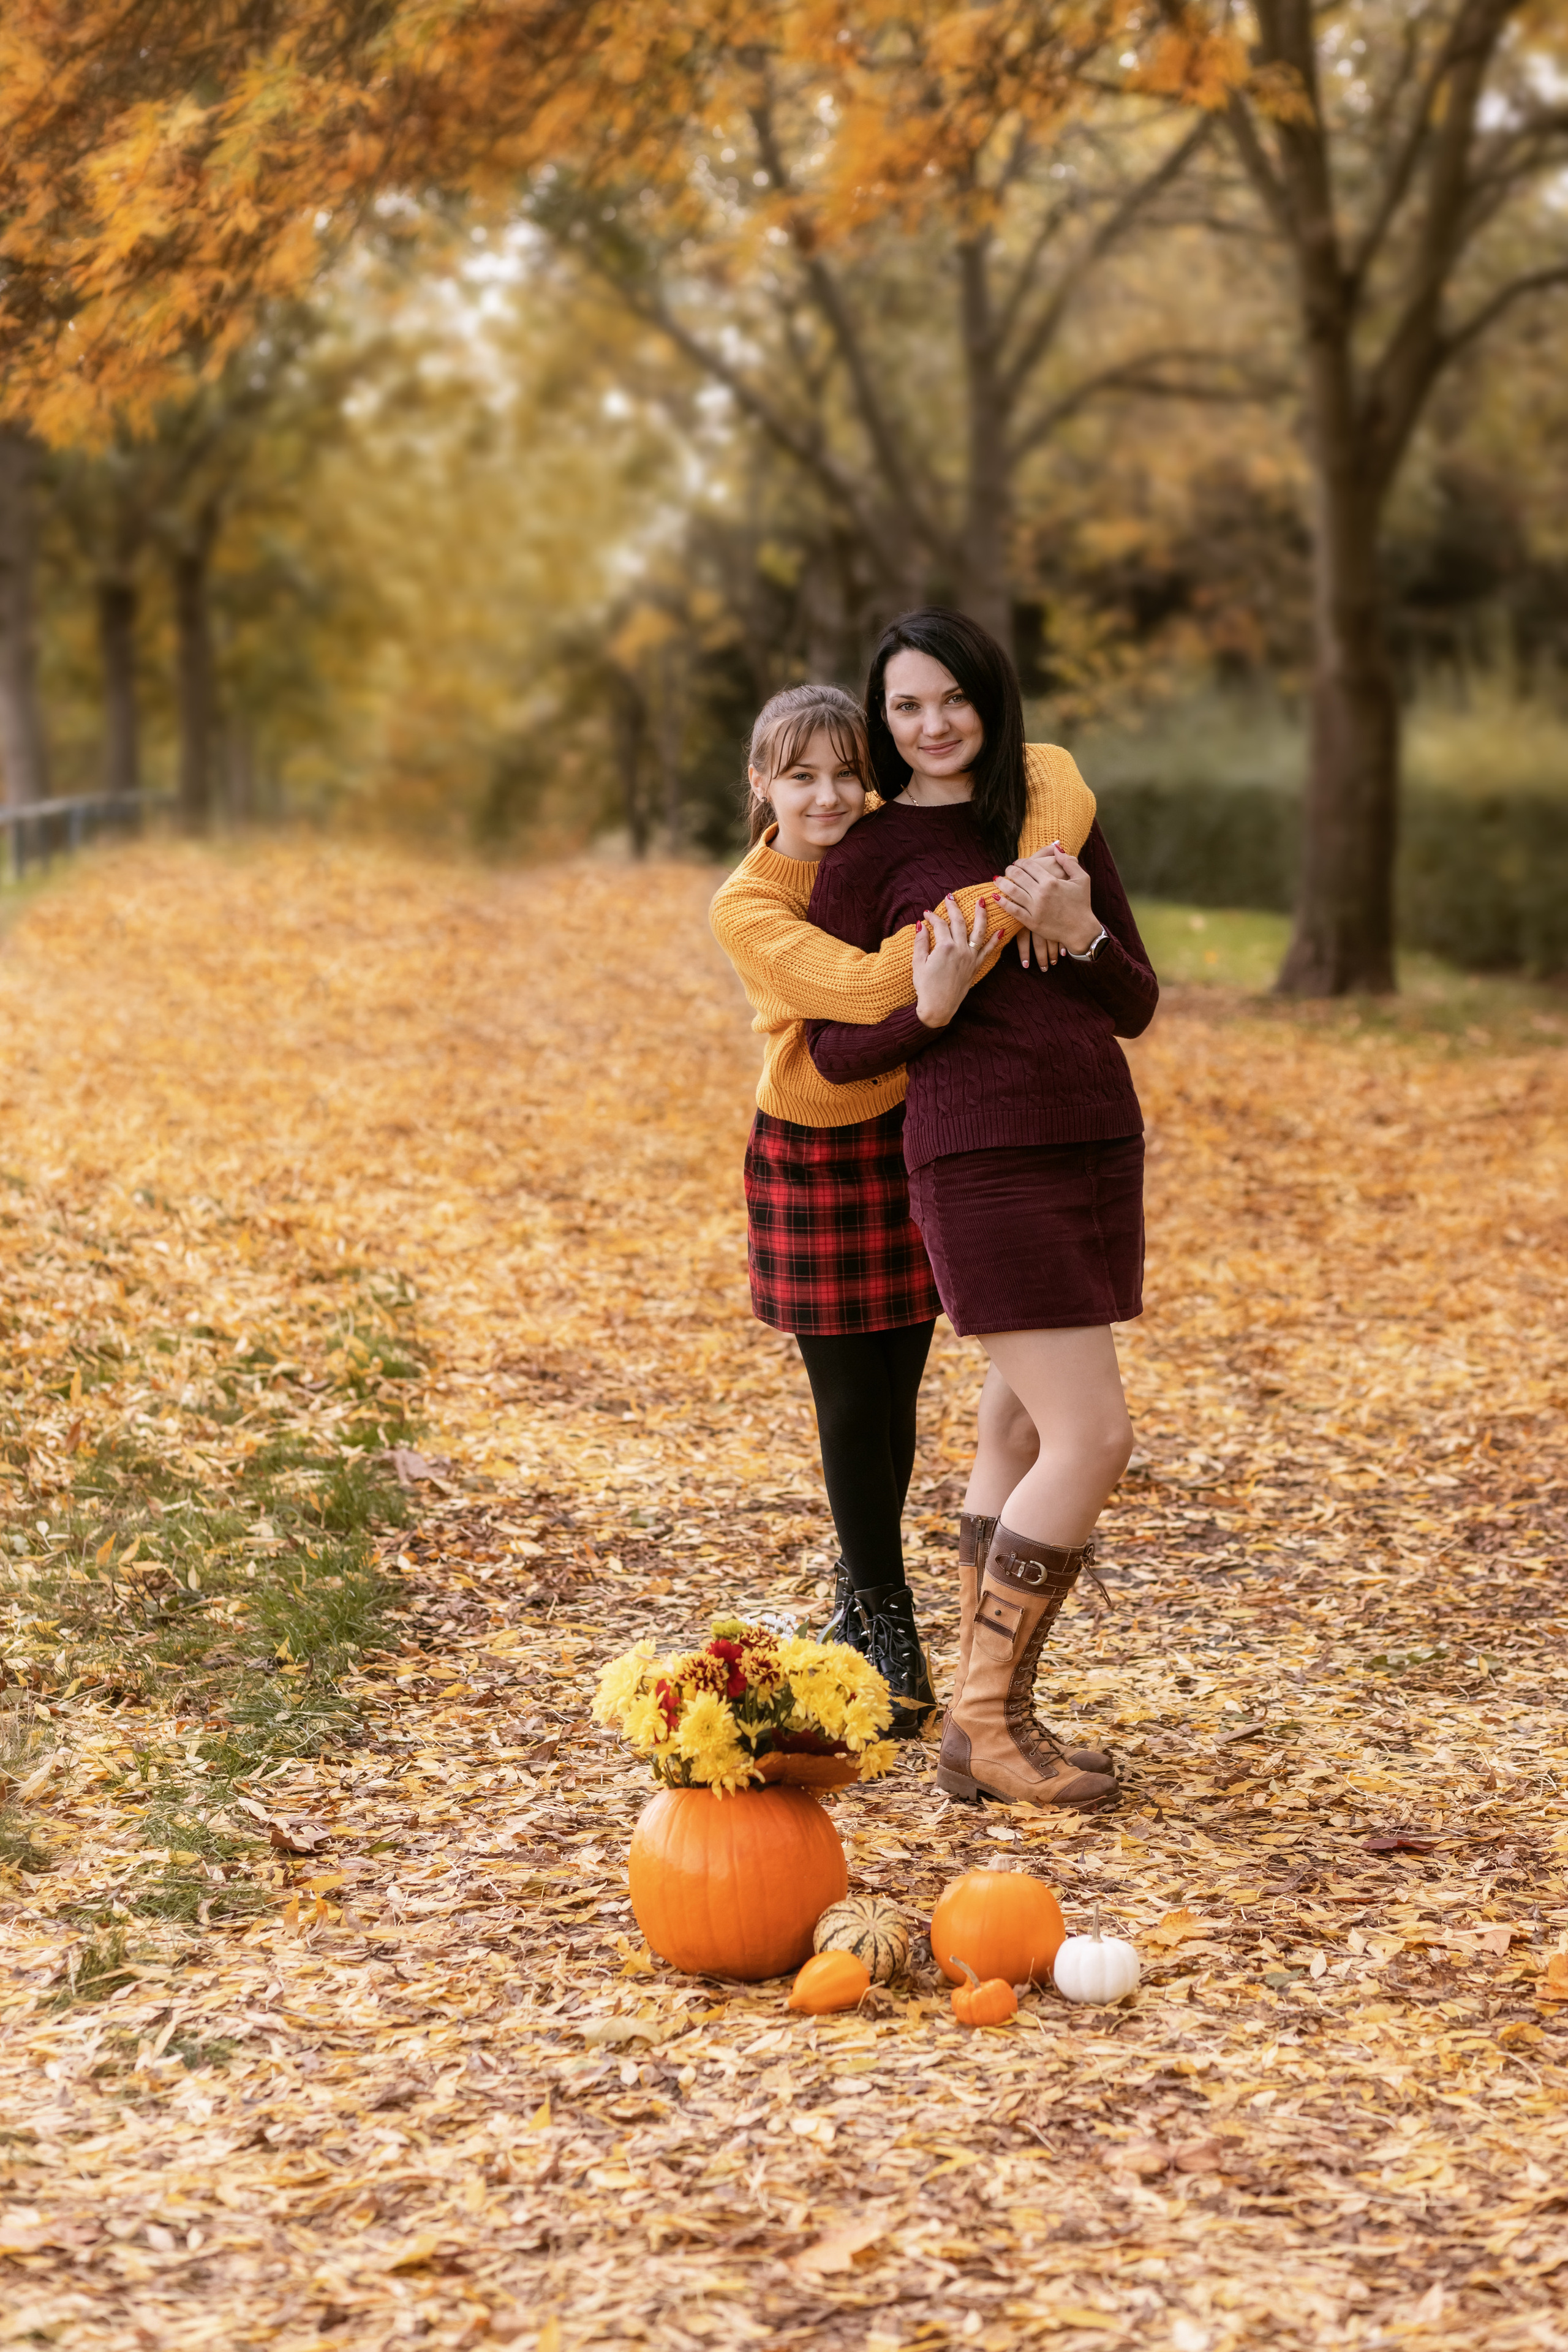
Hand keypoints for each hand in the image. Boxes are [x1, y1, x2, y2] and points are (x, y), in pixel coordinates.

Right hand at [913, 894, 999, 1028]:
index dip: (932, 917)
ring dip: (981, 915)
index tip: (926, 914)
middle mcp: (960, 949)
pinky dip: (995, 940)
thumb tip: (920, 925)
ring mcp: (970, 957)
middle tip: (951, 897)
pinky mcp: (975, 966)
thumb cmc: (925, 987)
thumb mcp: (918, 963)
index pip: (939, 924)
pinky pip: (988, 951)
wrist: (938, 1007)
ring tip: (982, 902)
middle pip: (959, 922)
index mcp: (944, 947)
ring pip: (978, 931)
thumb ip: (920, 942)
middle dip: (954, 907)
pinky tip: (1001, 930)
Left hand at [994, 845, 1099, 957]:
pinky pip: (1012, 910)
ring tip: (997, 879)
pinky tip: (996, 897)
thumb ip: (1068, 861)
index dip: (1020, 861)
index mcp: (1051, 881)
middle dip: (1009, 870)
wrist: (1081, 930)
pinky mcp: (1031, 922)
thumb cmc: (1082, 903)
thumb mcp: (1082, 879)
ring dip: (1002, 883)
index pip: (1029, 865)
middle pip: (1018, 876)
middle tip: (1007, 869)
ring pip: (1012, 891)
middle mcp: (1041, 893)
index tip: (1017, 862)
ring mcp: (1035, 908)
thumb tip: (1056, 847)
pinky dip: (1002, 902)